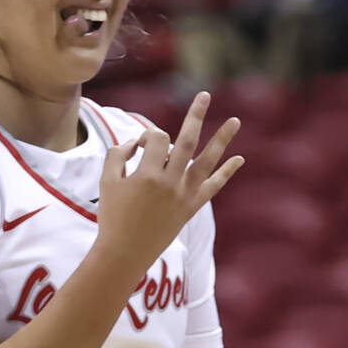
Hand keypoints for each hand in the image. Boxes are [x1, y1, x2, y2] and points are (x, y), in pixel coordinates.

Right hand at [96, 92, 242, 273]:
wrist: (124, 253)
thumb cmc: (112, 216)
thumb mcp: (107, 182)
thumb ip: (118, 155)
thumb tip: (135, 142)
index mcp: (147, 174)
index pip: (155, 139)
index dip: (146, 136)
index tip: (137, 149)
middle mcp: (169, 183)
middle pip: (186, 141)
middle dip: (195, 115)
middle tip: (205, 95)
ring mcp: (183, 196)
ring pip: (207, 161)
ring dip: (222, 140)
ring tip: (236, 121)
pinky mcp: (190, 208)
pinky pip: (213, 187)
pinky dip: (226, 173)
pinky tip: (240, 159)